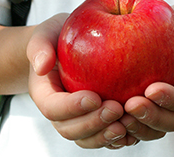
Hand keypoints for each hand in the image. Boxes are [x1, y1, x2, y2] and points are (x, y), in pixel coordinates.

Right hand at [27, 13, 130, 148]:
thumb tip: (41, 66)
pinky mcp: (93, 120)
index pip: (53, 108)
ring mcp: (76, 119)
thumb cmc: (58, 37)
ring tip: (125, 124)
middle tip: (116, 109)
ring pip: (86, 138)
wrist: (67, 46)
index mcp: (45, 93)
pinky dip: (115, 139)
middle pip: (70, 129)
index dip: (72, 107)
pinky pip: (101, 137)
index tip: (94, 97)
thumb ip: (40, 47)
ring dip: (105, 136)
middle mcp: (59, 112)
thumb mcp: (46, 33)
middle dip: (93, 123)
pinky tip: (132, 130)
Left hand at [118, 5, 173, 143]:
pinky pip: (137, 125)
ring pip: (154, 129)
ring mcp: (162, 108)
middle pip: (172, 121)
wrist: (169, 34)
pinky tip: (106, 118)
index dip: (172, 99)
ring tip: (117, 115)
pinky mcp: (146, 108)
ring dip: (137, 127)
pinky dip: (124, 127)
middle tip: (130, 106)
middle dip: (152, 117)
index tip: (151, 89)